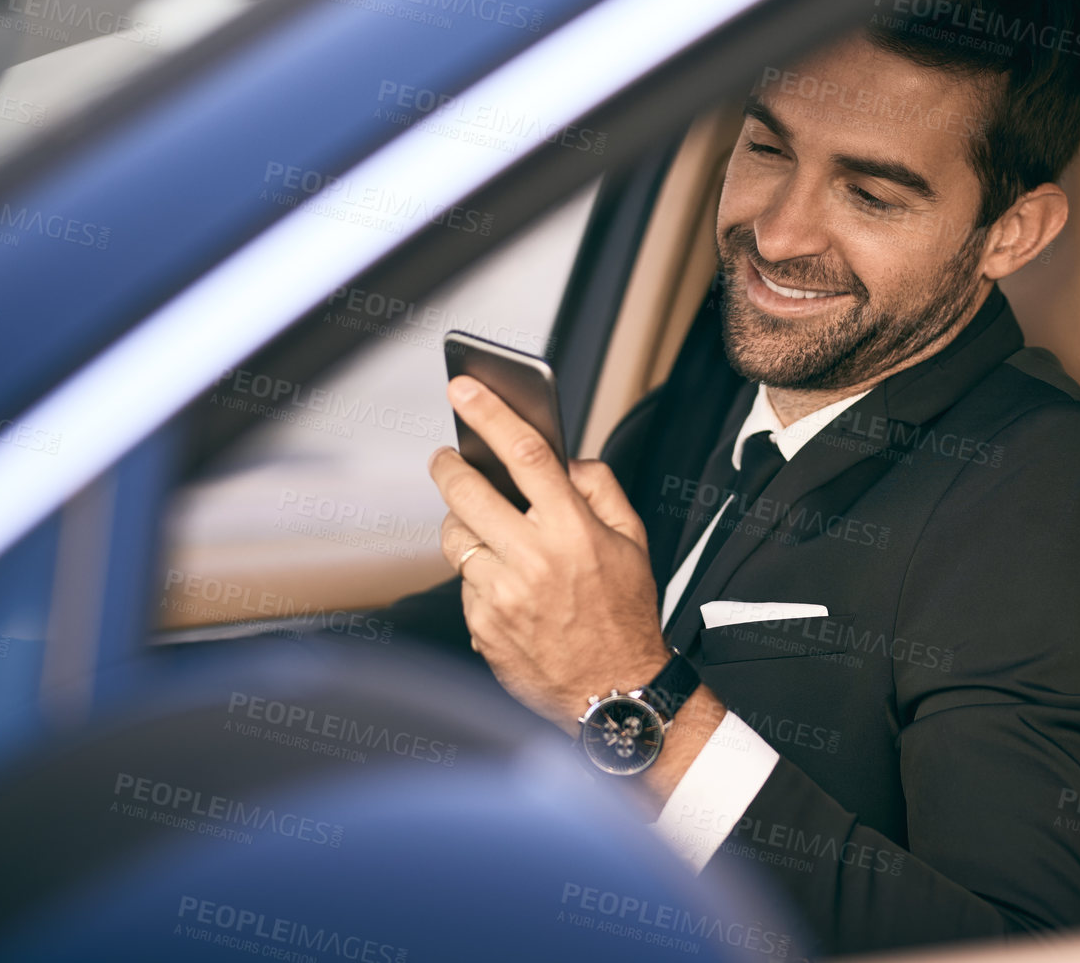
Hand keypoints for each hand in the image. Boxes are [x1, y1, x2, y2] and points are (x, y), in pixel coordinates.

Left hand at [429, 374, 669, 732]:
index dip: (489, 413)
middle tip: (447, 457)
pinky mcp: (481, 625)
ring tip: (484, 526)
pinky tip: (504, 583)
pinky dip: (476, 573)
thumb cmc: (626, 613)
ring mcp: (501, 595)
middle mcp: (533, 559)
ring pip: (455, 537)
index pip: (524, 454)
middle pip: (468, 491)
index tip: (464, 387)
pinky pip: (462, 582)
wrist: (614, 692)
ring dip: (462, 523)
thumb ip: (599, 488)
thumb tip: (564, 459)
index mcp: (573, 530)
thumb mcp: (632, 541)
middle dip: (449, 466)